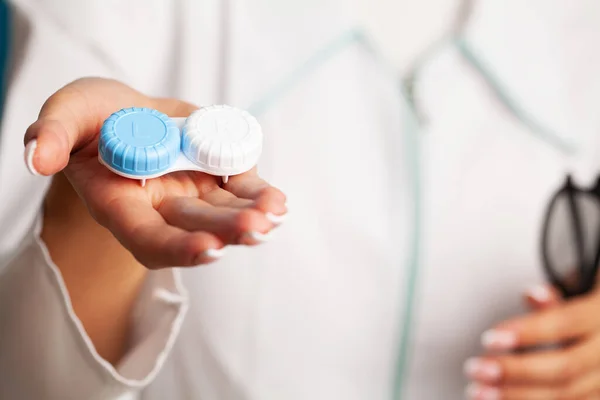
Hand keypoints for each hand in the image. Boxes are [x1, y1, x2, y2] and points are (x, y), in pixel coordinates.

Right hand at [24, 78, 286, 267]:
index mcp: (120, 204)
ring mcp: (192, 194)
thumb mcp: (68, 114)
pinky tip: (278, 202)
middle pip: (194, 228)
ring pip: (223, 213)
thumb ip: (53, 134)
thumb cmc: (93, 117)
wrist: (128, 114)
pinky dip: (259, 195)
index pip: (147, 237)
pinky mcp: (216, 175)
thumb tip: (38, 158)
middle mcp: (160, 208)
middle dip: (225, 230)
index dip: (176, 246)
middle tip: (255, 228)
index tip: (209, 249)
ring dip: (251, 217)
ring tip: (274, 213)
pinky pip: (240, 188)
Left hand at [464, 284, 599, 399]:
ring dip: (516, 396)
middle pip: (564, 368)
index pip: (563, 324)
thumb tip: (531, 294)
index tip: (488, 339)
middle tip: (474, 368)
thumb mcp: (575, 297)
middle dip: (515, 371)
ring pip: (566, 394)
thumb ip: (551, 301)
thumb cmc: (583, 316)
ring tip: (478, 391)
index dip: (526, 332)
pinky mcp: (598, 397)